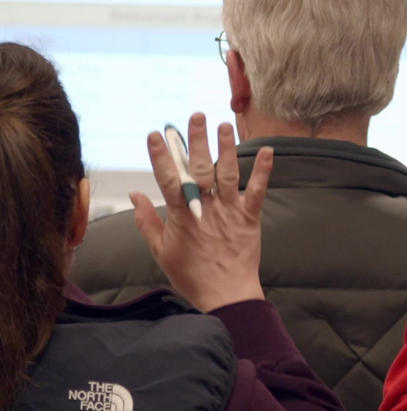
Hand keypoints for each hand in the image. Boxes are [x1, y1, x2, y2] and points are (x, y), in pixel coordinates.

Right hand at [129, 112, 273, 312]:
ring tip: (225, 125)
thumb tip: (134, 194)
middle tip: (196, 116)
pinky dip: (264, 170)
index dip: (162, 156)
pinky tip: (268, 150)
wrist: (226, 295)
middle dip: (197, 141)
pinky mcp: (250, 217)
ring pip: (227, 173)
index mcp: (181, 215)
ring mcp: (229, 211)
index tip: (157, 134)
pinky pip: (258, 190)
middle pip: (199, 169)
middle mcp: (205, 208)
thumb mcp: (160, 250)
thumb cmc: (190, 274)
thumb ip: (146, 220)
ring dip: (226, 148)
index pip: (168, 179)